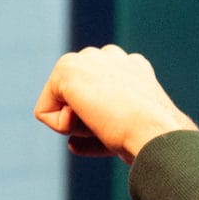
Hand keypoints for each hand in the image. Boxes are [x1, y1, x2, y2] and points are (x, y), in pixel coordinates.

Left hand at [33, 46, 197, 161]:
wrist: (154, 131)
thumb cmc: (145, 137)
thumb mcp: (125, 131)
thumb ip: (99, 130)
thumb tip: (71, 144)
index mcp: (127, 66)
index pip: (90, 102)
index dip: (97, 125)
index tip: (120, 125)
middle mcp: (108, 55)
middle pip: (72, 102)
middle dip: (84, 122)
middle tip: (113, 124)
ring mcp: (88, 57)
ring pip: (60, 104)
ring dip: (76, 123)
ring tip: (104, 120)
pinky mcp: (68, 68)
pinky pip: (44, 112)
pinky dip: (61, 127)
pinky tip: (91, 119)